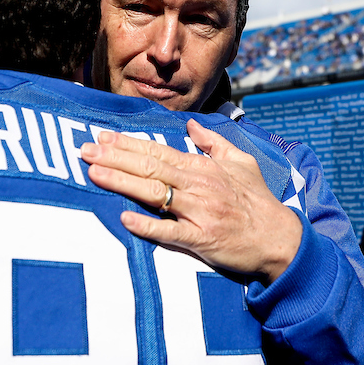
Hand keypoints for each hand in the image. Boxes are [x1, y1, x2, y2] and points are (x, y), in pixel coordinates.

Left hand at [81, 119, 301, 283]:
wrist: (279, 239)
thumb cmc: (259, 201)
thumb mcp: (242, 163)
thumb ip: (214, 143)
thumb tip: (192, 125)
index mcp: (204, 167)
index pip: (158, 151)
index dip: (127, 144)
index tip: (101, 137)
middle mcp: (199, 186)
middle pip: (149, 167)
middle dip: (114, 157)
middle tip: (84, 150)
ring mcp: (200, 212)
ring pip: (154, 193)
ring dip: (121, 182)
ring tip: (94, 173)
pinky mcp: (202, 239)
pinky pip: (170, 231)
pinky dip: (147, 225)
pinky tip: (124, 218)